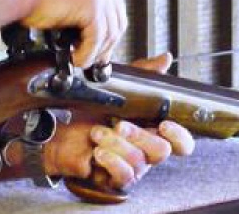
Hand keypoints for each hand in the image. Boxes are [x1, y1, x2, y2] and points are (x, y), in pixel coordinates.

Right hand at [20, 0, 126, 67]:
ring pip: (109, 33)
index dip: (109, 33)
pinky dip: (87, 54)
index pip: (116, 9)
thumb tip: (94, 37)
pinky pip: (96, 39)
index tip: (101, 48)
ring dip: (94, 52)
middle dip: (105, 45)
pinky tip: (75, 59)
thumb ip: (84, 12)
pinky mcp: (93, 7)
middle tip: (94, 59)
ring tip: (80, 59)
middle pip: (117, 21)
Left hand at [38, 54, 195, 188]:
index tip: (164, 124)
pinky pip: (124, 176)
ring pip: (139, 162)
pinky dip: (112, 161)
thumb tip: (165, 59)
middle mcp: (144, 150)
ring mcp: (130, 166)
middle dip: (140, 135)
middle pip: (162, 151)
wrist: (57, 127)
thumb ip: (144, 74)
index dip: (179, 135)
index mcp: (150, 130)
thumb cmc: (86, 110)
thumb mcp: (116, 87)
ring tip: (97, 133)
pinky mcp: (113, 178)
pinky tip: (98, 151)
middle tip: (119, 124)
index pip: (181, 142)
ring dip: (116, 144)